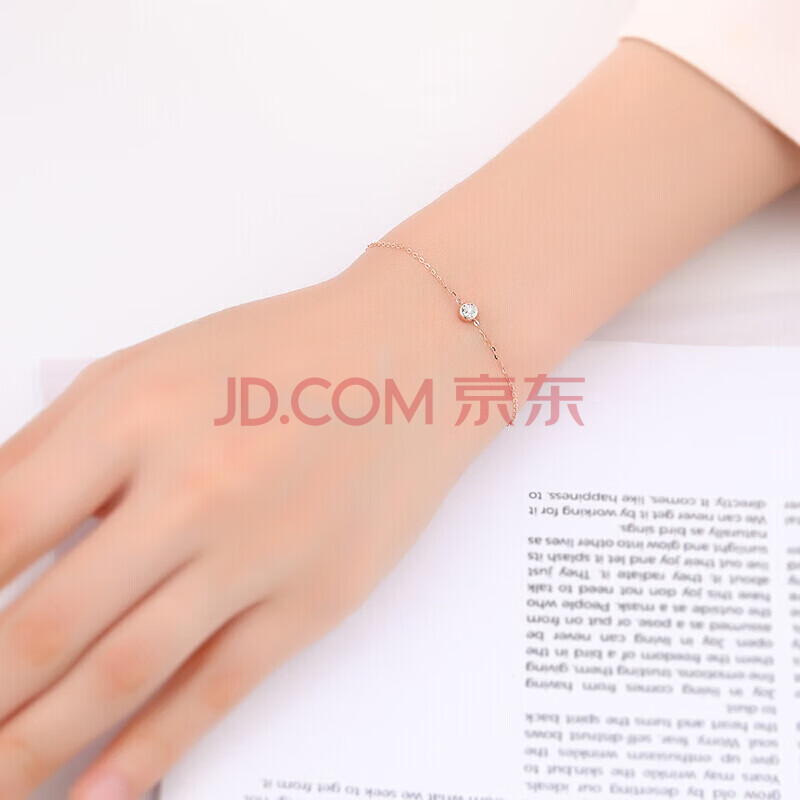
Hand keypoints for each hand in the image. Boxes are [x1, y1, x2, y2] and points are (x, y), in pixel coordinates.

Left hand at [0, 250, 504, 798]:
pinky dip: (152, 749)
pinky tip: (104, 788)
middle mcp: (192, 489)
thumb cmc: (281, 353)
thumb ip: (54, 443)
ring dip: (40, 743)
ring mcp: (259, 550)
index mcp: (133, 417)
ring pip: (124, 672)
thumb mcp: (149, 367)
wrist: (413, 357)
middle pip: (46, 624)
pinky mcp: (316, 596)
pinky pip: (220, 686)